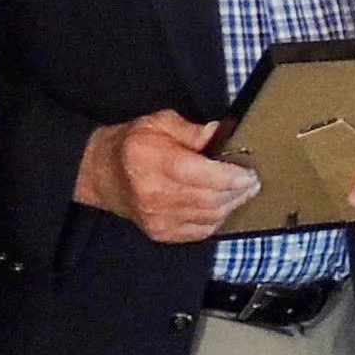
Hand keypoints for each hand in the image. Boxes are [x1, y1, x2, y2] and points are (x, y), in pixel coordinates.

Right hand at [73, 110, 257, 243]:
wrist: (101, 174)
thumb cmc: (131, 144)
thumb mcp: (158, 122)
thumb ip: (190, 130)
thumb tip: (219, 134)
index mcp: (153, 161)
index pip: (200, 174)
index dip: (230, 176)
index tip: (249, 172)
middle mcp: (154, 194)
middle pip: (208, 199)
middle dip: (237, 191)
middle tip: (253, 181)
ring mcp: (157, 218)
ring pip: (207, 217)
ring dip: (231, 205)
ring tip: (243, 192)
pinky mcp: (160, 232)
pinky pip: (198, 231)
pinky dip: (216, 219)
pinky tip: (224, 206)